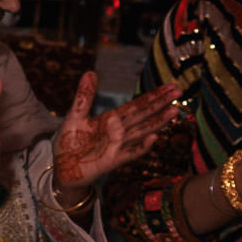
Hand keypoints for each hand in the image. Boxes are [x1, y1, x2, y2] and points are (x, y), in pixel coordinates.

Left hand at [53, 74, 182, 191]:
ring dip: (157, 122)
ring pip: (141, 132)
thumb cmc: (70, 143)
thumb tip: (90, 72)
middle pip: (143, 115)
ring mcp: (117, 146)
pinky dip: (142, 146)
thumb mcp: (75, 116)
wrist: (63, 169)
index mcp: (111, 119)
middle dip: (160, 103)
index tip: (170, 86)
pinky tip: (154, 137)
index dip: (153, 96)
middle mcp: (118, 131)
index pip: (136, 105)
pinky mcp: (112, 160)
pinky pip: (130, 153)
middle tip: (179, 91)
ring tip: (173, 111)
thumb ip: (85, 96)